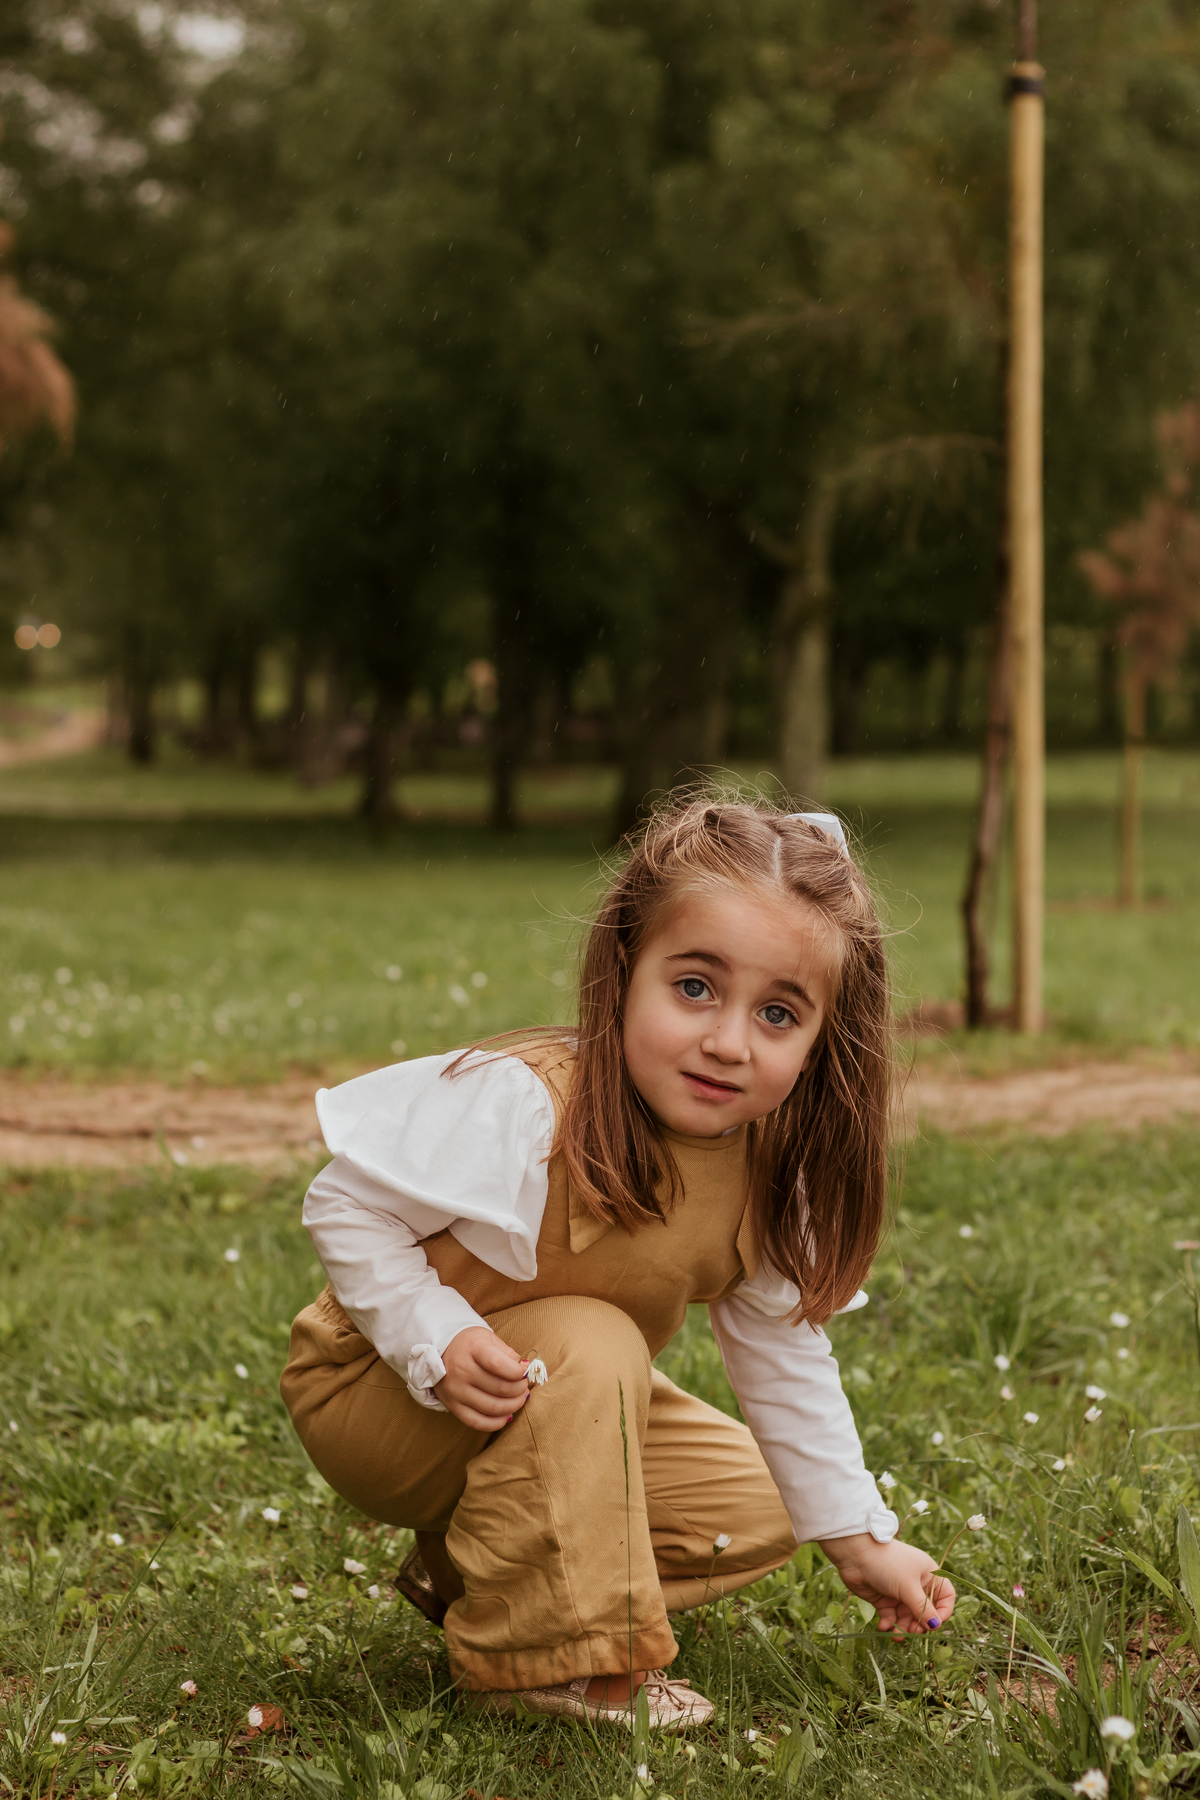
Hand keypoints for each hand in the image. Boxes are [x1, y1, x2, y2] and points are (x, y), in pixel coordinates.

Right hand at [434, 1327, 529, 1431]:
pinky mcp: (452, 1406)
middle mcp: (462, 1370)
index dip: (517, 1372)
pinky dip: (496, 1423)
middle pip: (499, 1388)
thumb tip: (527, 1369)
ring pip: (492, 1407)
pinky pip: (477, 1422)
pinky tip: (506, 1415)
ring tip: (519, 1399)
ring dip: (513, 1406)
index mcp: (473, 1349)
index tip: (524, 1372)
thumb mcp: (489, 1339)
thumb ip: (509, 1354)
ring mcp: (456, 1391)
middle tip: (524, 1386)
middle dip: (519, 1389)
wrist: (442, 1350)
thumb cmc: (471, 1344)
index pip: (498, 1364)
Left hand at [816, 1532, 955, 1636]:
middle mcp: (916, 1584)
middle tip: (910, 1632)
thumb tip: (936, 1626)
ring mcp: (899, 1592)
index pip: (945, 1596)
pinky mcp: (884, 1599)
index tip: (934, 1624)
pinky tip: (883, 1626)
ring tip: (894, 1635)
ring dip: (903, 1628)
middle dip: (919, 1625)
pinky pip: (892, 1617)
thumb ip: (922, 1608)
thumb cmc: (888, 1564)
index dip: (943, 1612)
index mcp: (928, 1574)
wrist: (855, 1555)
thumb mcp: (908, 1585)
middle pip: (925, 1612)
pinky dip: (889, 1624)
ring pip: (908, 1618)